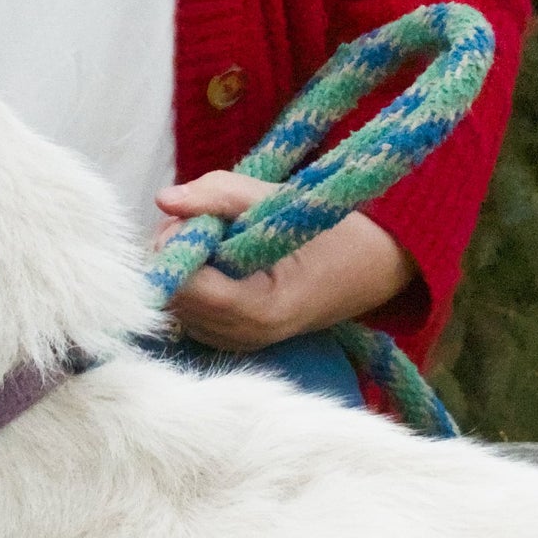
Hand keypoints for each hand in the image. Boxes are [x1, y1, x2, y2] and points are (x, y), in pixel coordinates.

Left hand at [155, 172, 414, 351]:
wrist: (373, 269)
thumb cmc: (333, 231)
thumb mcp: (278, 200)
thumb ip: (218, 195)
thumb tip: (163, 198)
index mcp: (259, 309)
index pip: (183, 283)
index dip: (180, 241)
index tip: (205, 214)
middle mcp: (242, 337)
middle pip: (170, 292)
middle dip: (179, 247)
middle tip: (215, 219)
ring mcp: (235, 343)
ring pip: (173, 300)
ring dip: (185, 260)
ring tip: (226, 237)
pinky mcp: (229, 339)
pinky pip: (187, 306)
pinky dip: (195, 276)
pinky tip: (225, 260)